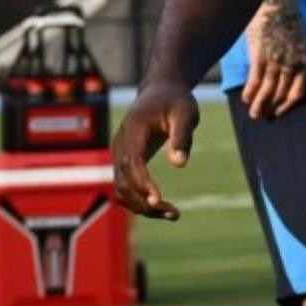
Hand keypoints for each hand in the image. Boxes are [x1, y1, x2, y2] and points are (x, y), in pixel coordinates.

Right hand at [112, 80, 199, 220]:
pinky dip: (140, 200)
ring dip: (142, 206)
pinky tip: (162, 208)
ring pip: (122, 188)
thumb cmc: (176, 101)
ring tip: (173, 215)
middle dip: (145, 201)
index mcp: (133, 130)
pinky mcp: (124, 161)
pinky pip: (126, 186)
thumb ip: (182, 137)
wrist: (161, 91)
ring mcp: (119, 153)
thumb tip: (179, 165)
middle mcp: (120, 144)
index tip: (158, 200)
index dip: (142, 183)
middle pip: (123, 180)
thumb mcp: (186, 113)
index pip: (132, 162)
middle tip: (174, 214)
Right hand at [239, 0, 305, 118]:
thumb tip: (286, 76)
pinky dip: (250, 91)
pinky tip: (245, 99)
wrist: (275, 1)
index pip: (297, 93)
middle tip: (262, 117)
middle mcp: (292, 64)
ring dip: (259, 105)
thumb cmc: (287, 20)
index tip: (278, 112)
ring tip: (254, 115)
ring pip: (268, 91)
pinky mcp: (260, 55)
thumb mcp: (300, 41)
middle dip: (271, 109)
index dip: (287, 106)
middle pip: (281, 95)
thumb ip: (295, 59)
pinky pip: (255, 79)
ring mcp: (276, 60)